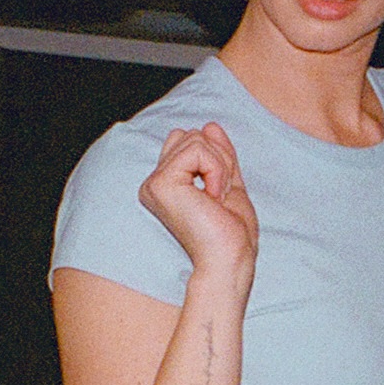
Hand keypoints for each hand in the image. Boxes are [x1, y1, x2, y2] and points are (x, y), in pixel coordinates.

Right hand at [139, 122, 261, 283]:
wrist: (229, 259)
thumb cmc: (230, 233)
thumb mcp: (228, 183)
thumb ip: (219, 156)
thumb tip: (210, 125)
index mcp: (166, 184)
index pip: (189, 139)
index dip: (216, 157)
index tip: (221, 192)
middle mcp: (153, 183)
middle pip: (192, 134)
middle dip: (219, 160)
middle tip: (219, 196)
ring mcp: (153, 184)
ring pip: (195, 138)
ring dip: (219, 167)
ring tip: (216, 199)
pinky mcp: (161, 184)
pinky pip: (197, 150)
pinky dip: (217, 171)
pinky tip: (212, 198)